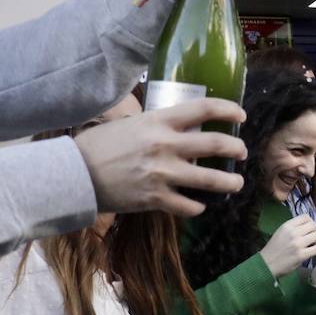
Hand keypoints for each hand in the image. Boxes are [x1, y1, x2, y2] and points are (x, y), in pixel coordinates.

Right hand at [74, 99, 246, 217]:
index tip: (241, 115)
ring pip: (212, 180)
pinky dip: (198, 206)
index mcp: (158, 122)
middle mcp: (165, 146)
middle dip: (237, 148)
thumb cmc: (99, 145)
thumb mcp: (131, 124)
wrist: (73, 174)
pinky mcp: (156, 199)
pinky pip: (189, 206)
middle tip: (242, 152)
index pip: (204, 108)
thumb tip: (183, 124)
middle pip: (217, 144)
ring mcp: (162, 174)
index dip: (229, 110)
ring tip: (236, 183)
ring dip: (230, 182)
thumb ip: (159, 124)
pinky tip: (199, 205)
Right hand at [260, 215, 315, 276]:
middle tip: (310, 238)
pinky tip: (311, 253)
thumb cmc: (274, 249)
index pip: (305, 217)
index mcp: (287, 226)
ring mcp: (297, 244)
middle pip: (313, 225)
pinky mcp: (301, 255)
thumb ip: (292, 227)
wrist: (266, 264)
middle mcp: (292, 233)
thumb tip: (308, 224)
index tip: (308, 229)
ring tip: (310, 246)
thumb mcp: (280, 232)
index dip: (310, 222)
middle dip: (314, 231)